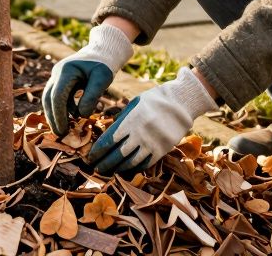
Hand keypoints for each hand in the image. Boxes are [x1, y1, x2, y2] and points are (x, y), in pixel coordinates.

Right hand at [42, 24, 133, 135]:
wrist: (102, 52)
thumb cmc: (104, 65)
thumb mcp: (102, 79)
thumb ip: (92, 96)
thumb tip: (82, 115)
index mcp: (66, 70)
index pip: (57, 96)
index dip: (59, 115)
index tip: (65, 130)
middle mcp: (57, 73)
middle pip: (48, 98)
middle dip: (53, 118)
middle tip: (61, 134)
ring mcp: (56, 76)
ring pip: (49, 98)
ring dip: (55, 114)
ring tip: (65, 129)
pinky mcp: (60, 81)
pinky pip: (56, 97)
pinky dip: (62, 108)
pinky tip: (73, 117)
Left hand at [86, 67, 217, 175]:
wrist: (181, 103)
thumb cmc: (154, 101)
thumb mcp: (134, 104)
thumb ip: (122, 120)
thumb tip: (108, 135)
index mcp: (131, 120)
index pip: (109, 140)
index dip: (98, 150)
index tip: (90, 156)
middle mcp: (140, 133)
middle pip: (118, 154)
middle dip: (105, 163)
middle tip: (96, 168)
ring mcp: (152, 143)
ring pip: (131, 162)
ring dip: (117, 168)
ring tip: (109, 171)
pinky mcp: (162, 150)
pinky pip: (145, 164)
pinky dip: (134, 168)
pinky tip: (126, 169)